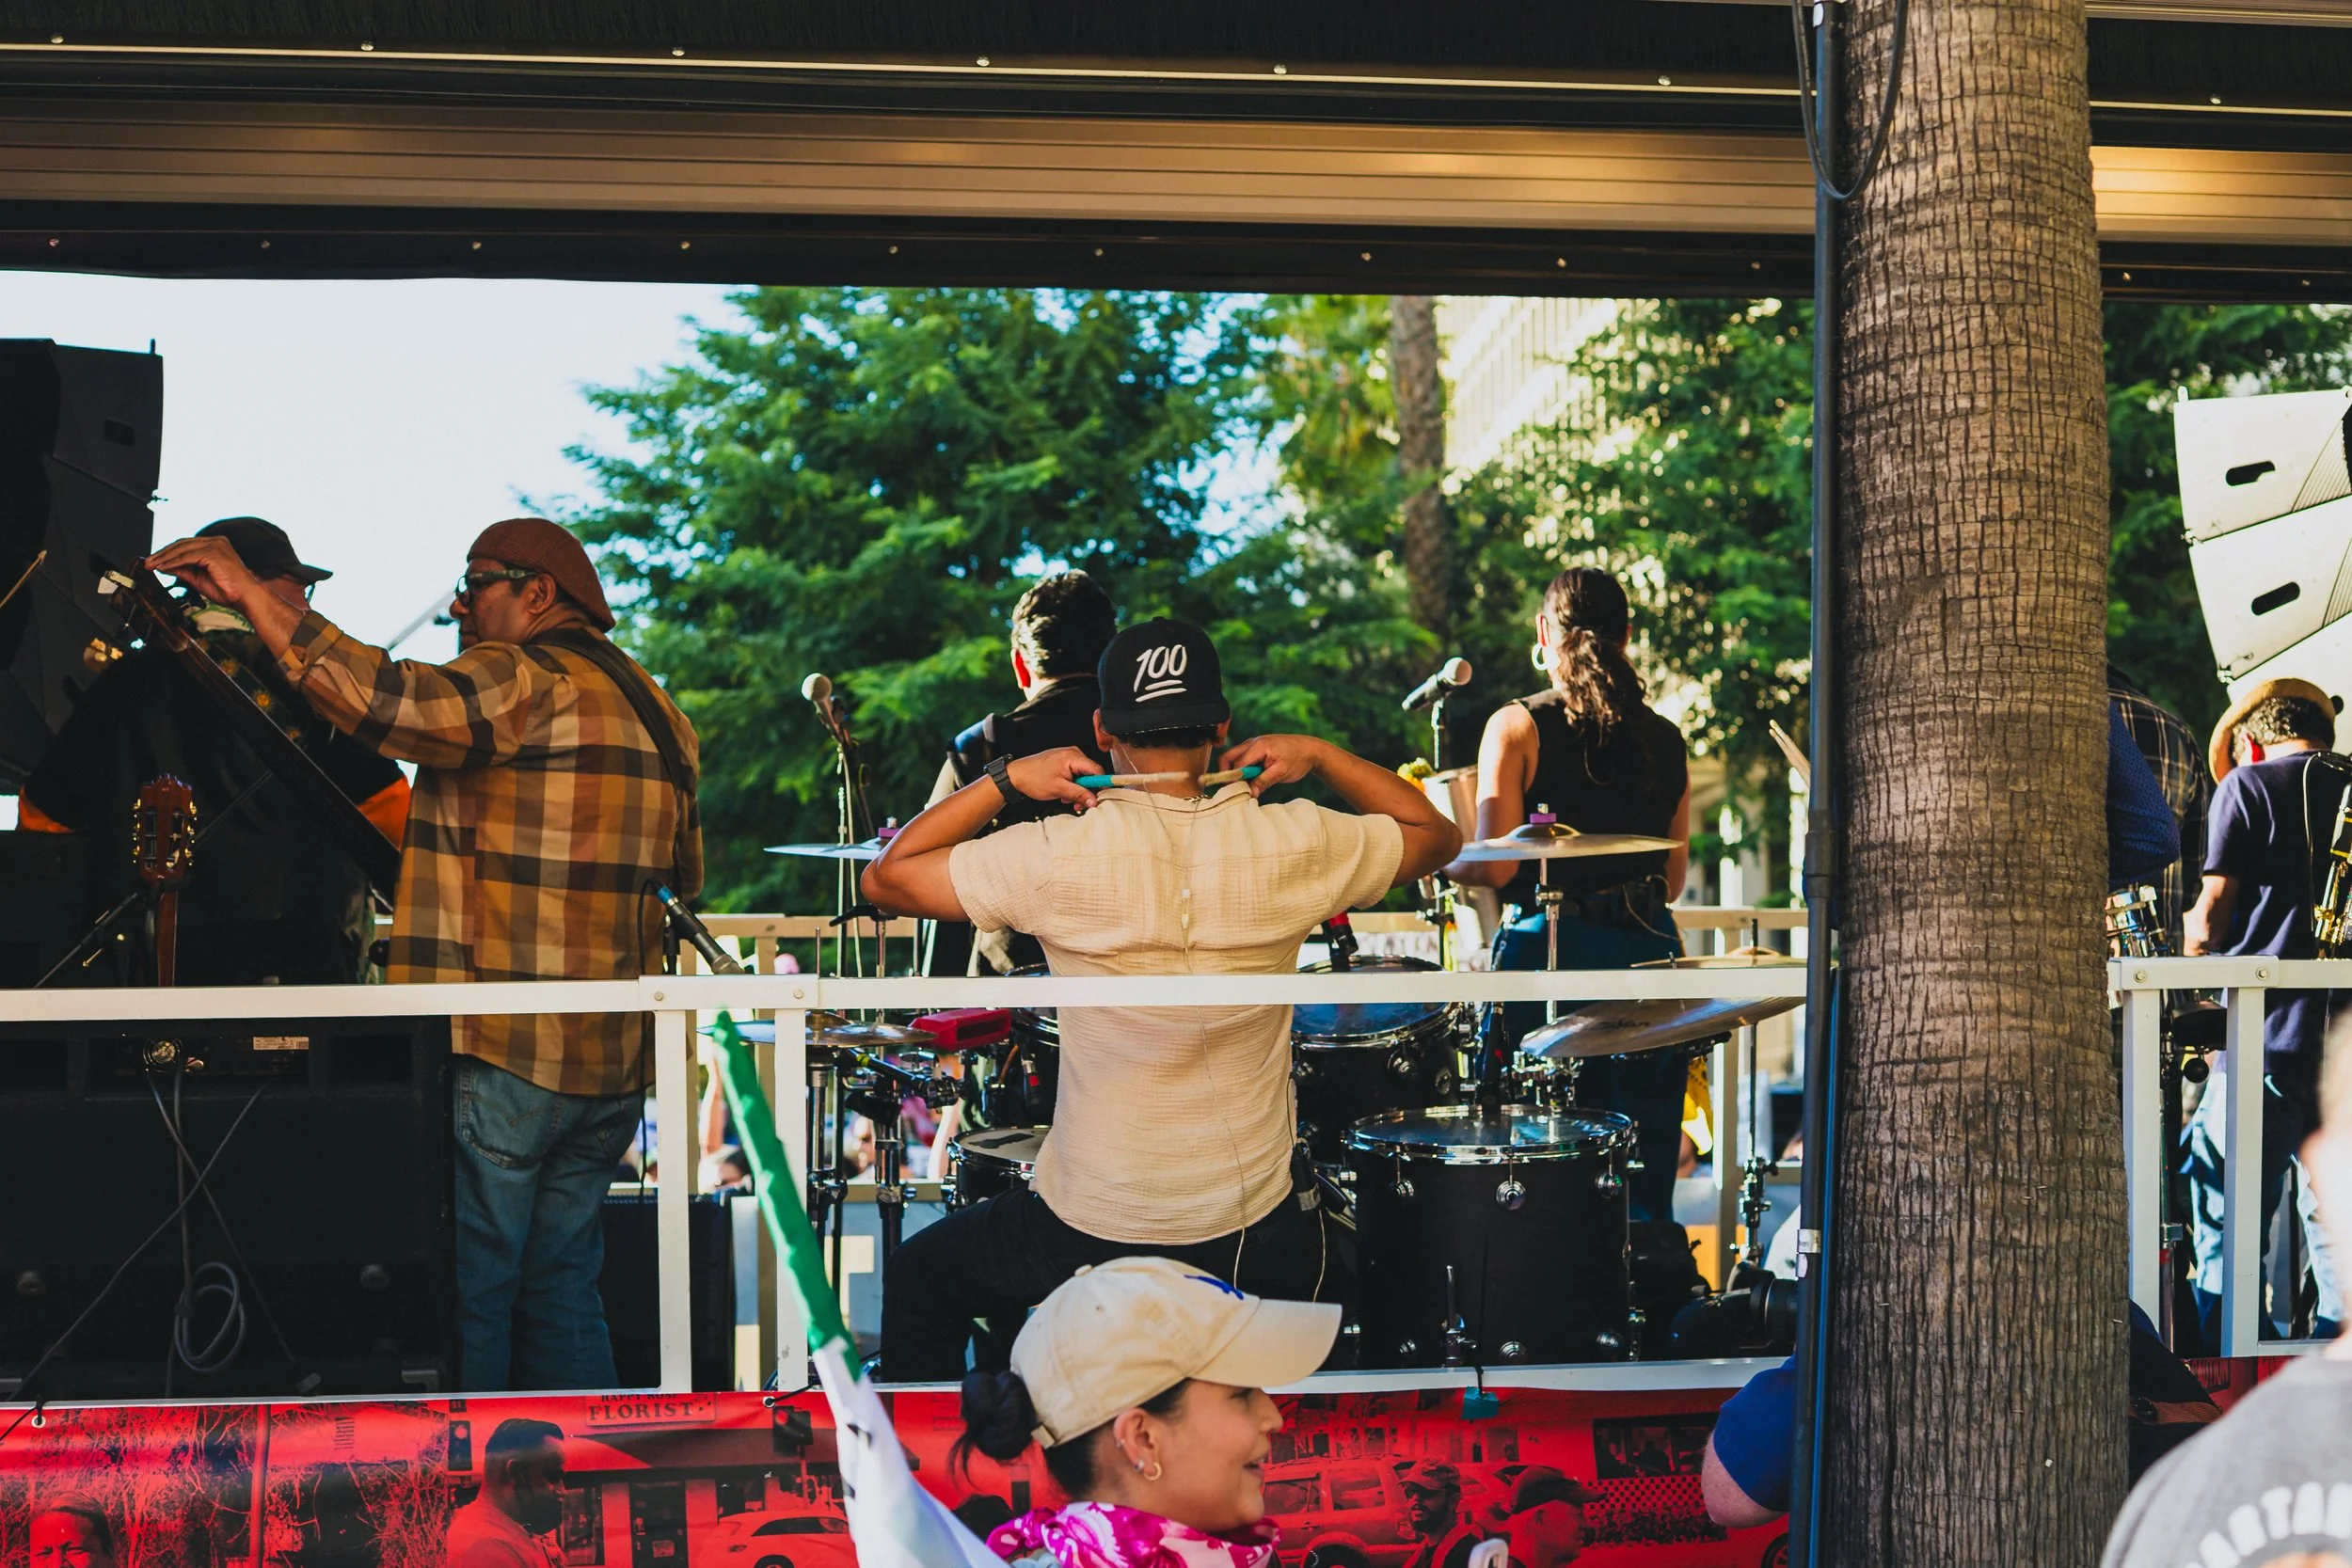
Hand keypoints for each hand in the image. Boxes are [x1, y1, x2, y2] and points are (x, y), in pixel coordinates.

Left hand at [145, 535, 263, 611]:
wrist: (246, 598)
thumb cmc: (228, 590)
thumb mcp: (198, 578)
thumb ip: (182, 570)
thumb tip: (163, 566)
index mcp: (214, 545)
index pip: (185, 545)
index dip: (167, 553)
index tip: (153, 562)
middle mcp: (215, 541)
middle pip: (181, 544)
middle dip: (162, 554)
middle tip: (147, 563)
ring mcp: (215, 545)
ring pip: (182, 548)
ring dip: (164, 557)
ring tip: (150, 565)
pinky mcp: (213, 552)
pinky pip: (187, 556)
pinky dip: (172, 562)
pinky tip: (162, 568)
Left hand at [1005, 747, 1102, 812]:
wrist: (1016, 775)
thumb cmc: (1032, 778)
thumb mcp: (1059, 789)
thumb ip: (1079, 794)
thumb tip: (1093, 800)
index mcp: (1073, 757)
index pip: (1097, 771)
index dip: (1100, 786)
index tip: (1101, 797)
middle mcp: (1073, 754)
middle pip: (1091, 775)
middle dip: (1085, 791)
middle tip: (1078, 802)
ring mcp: (1068, 757)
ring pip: (1082, 777)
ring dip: (1077, 790)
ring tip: (1066, 798)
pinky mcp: (1063, 763)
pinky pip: (1075, 775)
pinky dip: (1071, 786)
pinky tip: (1064, 792)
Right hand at [1218, 733, 1325, 796]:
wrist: (1311, 750)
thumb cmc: (1298, 759)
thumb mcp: (1281, 773)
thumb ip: (1263, 782)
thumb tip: (1250, 793)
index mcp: (1258, 746)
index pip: (1237, 764)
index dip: (1234, 779)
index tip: (1236, 792)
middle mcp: (1252, 742)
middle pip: (1229, 758)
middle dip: (1228, 774)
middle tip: (1235, 789)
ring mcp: (1254, 745)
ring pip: (1235, 759)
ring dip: (1237, 773)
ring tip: (1248, 786)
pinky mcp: (1257, 750)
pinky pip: (1243, 760)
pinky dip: (1244, 771)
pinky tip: (1253, 780)